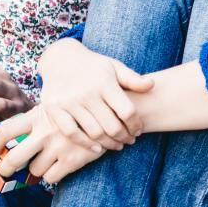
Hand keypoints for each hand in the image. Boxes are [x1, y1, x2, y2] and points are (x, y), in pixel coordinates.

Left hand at [0, 107, 109, 185]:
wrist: (111, 112)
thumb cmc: (79, 110)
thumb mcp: (55, 106)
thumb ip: (37, 118)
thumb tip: (15, 135)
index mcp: (37, 116)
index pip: (6, 130)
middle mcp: (44, 132)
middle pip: (14, 158)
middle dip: (5, 168)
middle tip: (4, 171)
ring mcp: (58, 147)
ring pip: (34, 170)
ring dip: (35, 169)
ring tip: (43, 162)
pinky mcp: (72, 160)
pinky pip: (51, 177)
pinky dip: (51, 175)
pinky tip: (57, 167)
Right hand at [36, 38, 152, 147]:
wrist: (59, 58)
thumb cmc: (92, 66)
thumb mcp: (114, 67)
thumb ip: (133, 79)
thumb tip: (153, 85)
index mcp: (104, 83)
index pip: (127, 112)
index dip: (136, 125)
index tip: (138, 130)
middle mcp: (86, 93)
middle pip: (112, 126)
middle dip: (124, 137)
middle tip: (129, 140)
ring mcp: (68, 102)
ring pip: (94, 132)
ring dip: (109, 143)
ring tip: (116, 145)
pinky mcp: (54, 109)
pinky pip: (72, 133)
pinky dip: (85, 144)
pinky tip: (97, 147)